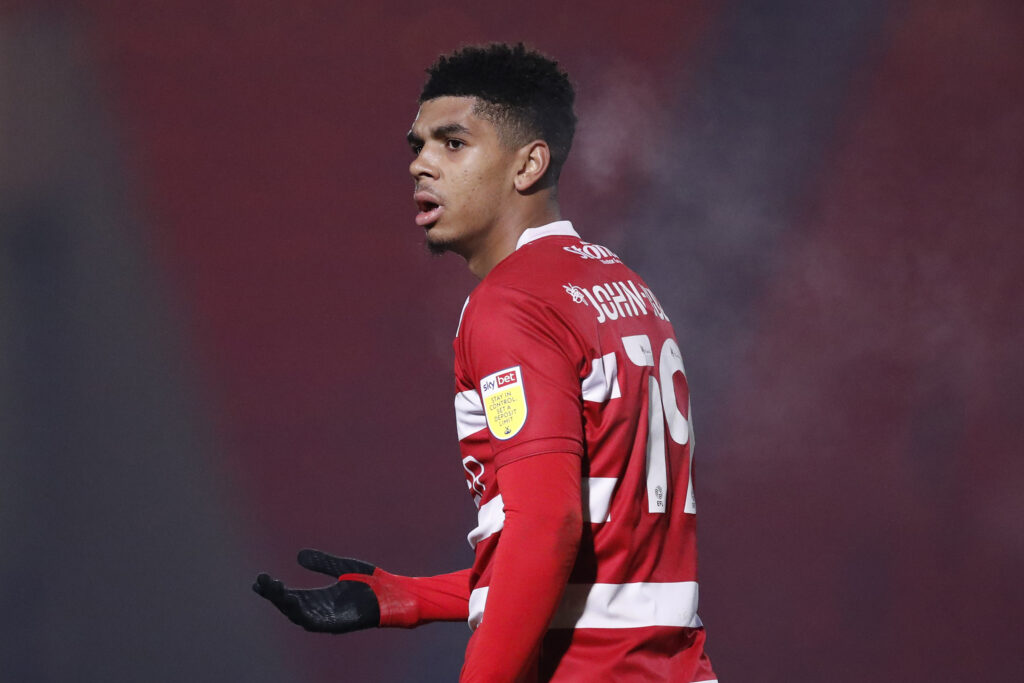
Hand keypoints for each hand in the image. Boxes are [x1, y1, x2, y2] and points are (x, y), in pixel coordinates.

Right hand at [252, 549, 380, 632]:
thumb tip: (298, 555)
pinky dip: (302, 613)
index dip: (274, 590)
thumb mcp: (344, 567)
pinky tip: (293, 600)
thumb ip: (323, 562)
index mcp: (321, 598)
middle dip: (274, 595)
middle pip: (290, 605)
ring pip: (299, 615)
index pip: (291, 595)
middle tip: (261, 581)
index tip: (258, 580)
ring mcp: (329, 618)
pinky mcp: (338, 624)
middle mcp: (322, 610)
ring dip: (285, 603)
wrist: (396, 594)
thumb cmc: (374, 583)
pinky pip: (315, 622)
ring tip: (274, 589)